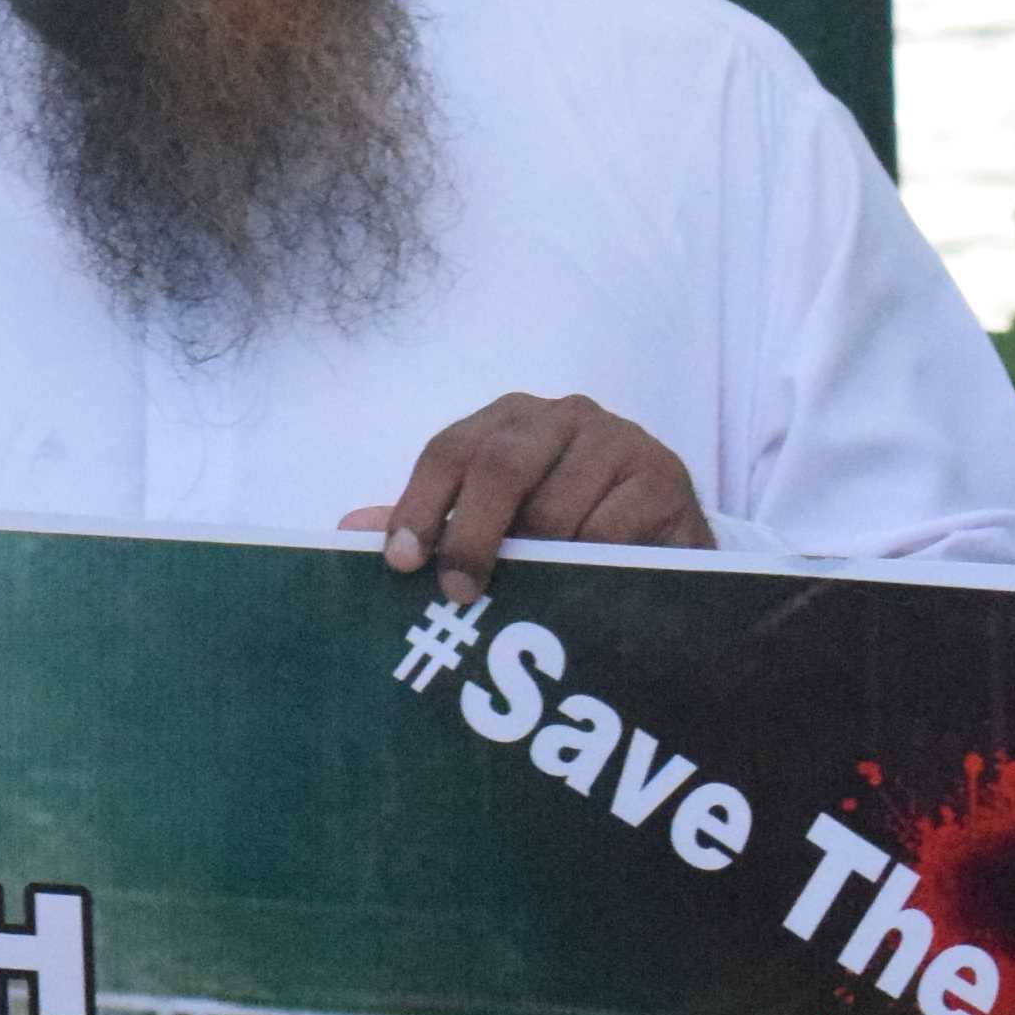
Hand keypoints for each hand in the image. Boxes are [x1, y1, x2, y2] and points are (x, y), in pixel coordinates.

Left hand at [351, 393, 709, 603]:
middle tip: (459, 592)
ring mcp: (617, 439)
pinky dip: (588, 565)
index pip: (450, 451)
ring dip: (537, 562)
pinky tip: (585, 587)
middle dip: (471, 534)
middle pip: (499, 466)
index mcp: (510, 420)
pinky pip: (609, 530)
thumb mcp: (499, 523)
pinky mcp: (662, 476)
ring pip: (555, 508)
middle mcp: (562, 416)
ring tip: (533, 598)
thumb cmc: (570, 525)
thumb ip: (431, 523)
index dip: (419, 505)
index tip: (400, 561)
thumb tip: (348, 529)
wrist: (666, 537)